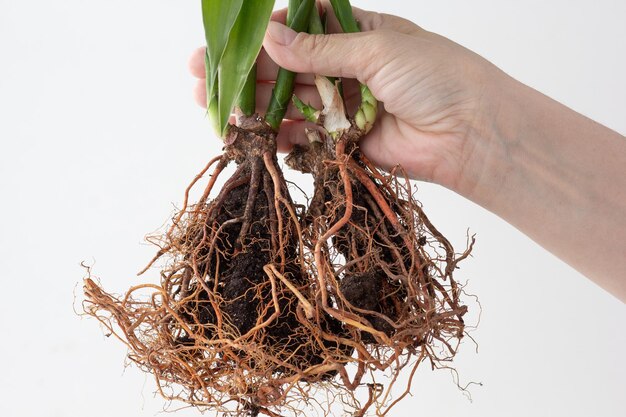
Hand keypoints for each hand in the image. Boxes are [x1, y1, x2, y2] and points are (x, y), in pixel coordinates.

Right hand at [189, 5, 504, 198]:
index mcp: (359, 33)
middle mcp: (349, 68)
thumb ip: (321, 50)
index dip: (263, 36)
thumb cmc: (437, 77)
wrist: (472, 134)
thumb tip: (270, 38)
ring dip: (255, 106)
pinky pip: (306, 137)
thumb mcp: (377, 50)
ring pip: (291, 104)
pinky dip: (281, 137)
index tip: (229, 42)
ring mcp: (346, 106)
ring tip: (216, 109)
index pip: (301, 29)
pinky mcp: (347, 141)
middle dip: (247, 74)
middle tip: (203, 78)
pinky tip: (252, 135)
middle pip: (288, 69)